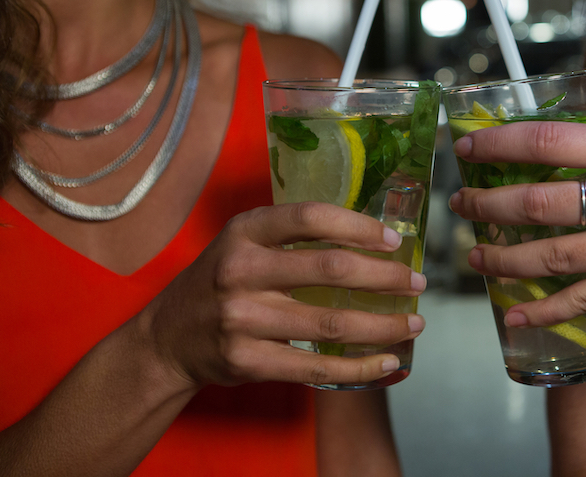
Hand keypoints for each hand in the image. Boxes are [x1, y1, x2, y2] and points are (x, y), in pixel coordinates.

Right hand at [142, 202, 425, 389]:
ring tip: (414, 322)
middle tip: (417, 282)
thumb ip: (292, 234)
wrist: (167, 338)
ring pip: (331, 324)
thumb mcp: (243, 242)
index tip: (394, 240)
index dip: (359, 226)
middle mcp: (241, 271)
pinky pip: (316, 368)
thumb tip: (370, 235)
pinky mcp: (247, 361)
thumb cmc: (221, 281)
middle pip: (330, 270)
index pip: (310, 217)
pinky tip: (387, 361)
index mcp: (245, 232)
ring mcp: (242, 319)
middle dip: (385, 277)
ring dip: (383, 324)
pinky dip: (359, 366)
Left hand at [448, 120, 585, 326]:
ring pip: (554, 257)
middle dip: (489, 206)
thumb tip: (536, 153)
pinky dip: (545, 311)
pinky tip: (514, 314)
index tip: (467, 146)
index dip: (499, 144)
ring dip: (505, 259)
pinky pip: (584, 299)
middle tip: (461, 205)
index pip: (549, 141)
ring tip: (474, 256)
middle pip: (541, 203)